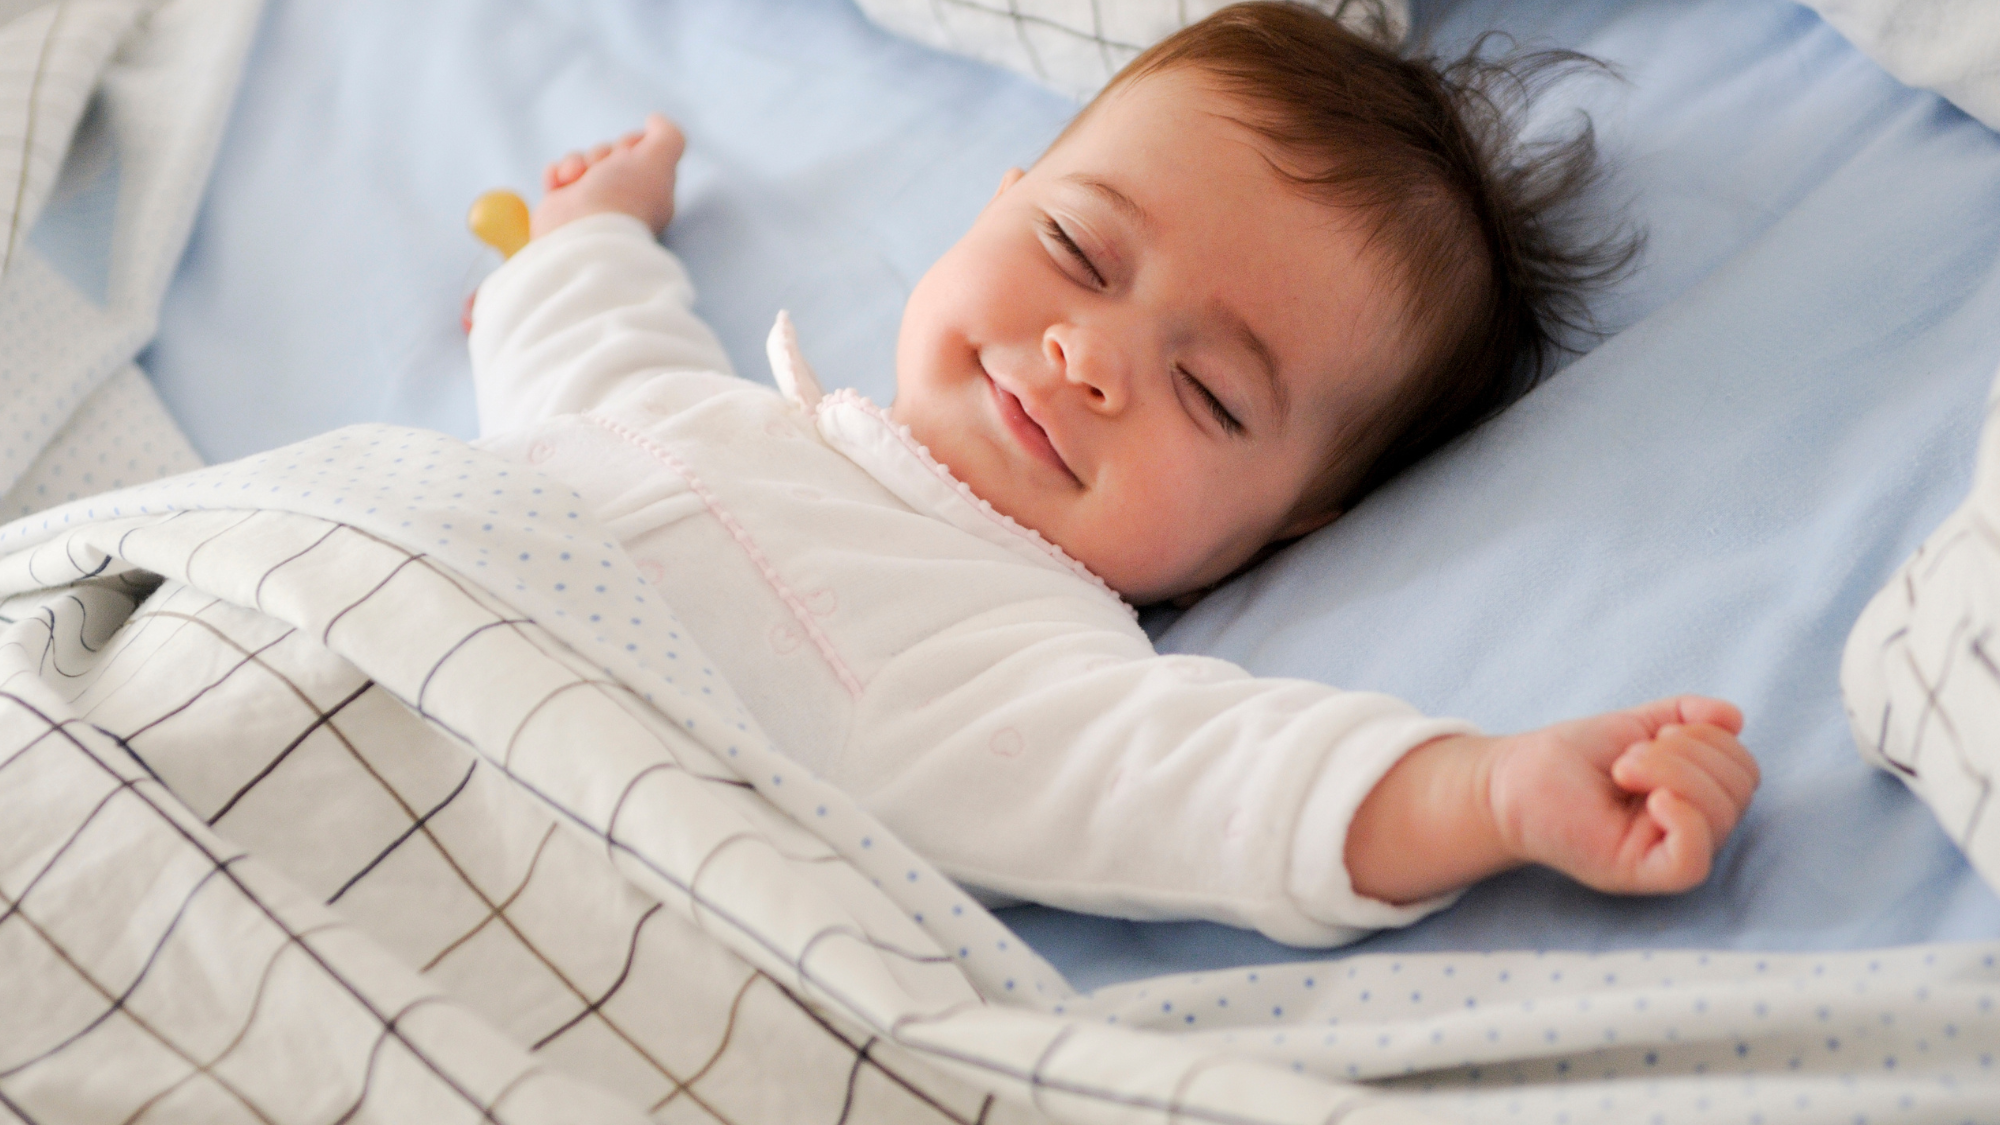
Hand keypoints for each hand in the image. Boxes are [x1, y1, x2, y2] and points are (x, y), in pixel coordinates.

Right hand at [531, 113, 685, 238]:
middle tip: (603, 173)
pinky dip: (557, 174)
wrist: (581, 232)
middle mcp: (622, 197)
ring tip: (577, 180)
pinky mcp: (563, 206)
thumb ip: (668, 135)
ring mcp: (591, 202)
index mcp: (649, 190)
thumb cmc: (623, 197)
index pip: (639, 150)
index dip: (631, 144)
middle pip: (610, 151)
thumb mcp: (659, 159)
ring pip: (582, 158)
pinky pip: (557, 173)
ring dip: (577, 162)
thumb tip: (655, 120)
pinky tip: (561, 185)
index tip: (629, 156)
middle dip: (603, 153)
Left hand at [1488, 696, 1757, 893]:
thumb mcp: (1636, 725)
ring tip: (1624, 769)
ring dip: (1674, 772)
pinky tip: (1654, 799)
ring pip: (1719, 818)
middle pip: (1738, 792)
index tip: (1656, 733)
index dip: (1711, 740)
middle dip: (1689, 753)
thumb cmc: (1570, 758)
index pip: (1743, 771)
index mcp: (1695, 798)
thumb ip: (1685, 716)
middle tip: (1630, 756)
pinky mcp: (1640, 873)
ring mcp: (1665, 853)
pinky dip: (1685, 822)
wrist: (1513, 779)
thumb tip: (1734, 717)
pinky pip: (1693, 862)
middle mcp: (1689, 829)